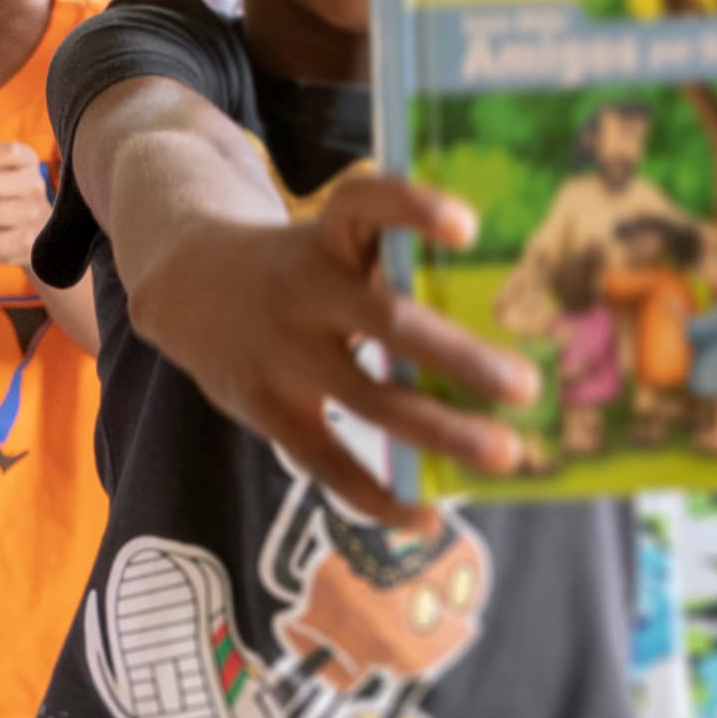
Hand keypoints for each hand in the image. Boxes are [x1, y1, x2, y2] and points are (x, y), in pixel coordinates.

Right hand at [126, 173, 540, 530]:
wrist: (189, 288)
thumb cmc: (299, 272)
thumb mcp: (332, 247)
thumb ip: (392, 279)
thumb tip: (498, 347)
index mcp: (329, 238)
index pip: (364, 203)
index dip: (412, 208)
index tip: (468, 227)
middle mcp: (306, 291)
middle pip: (387, 322)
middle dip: (459, 357)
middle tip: (527, 386)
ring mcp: (283, 353)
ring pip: (370, 400)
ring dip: (442, 431)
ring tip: (504, 454)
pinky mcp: (264, 405)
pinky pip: (326, 459)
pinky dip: (376, 493)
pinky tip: (424, 514)